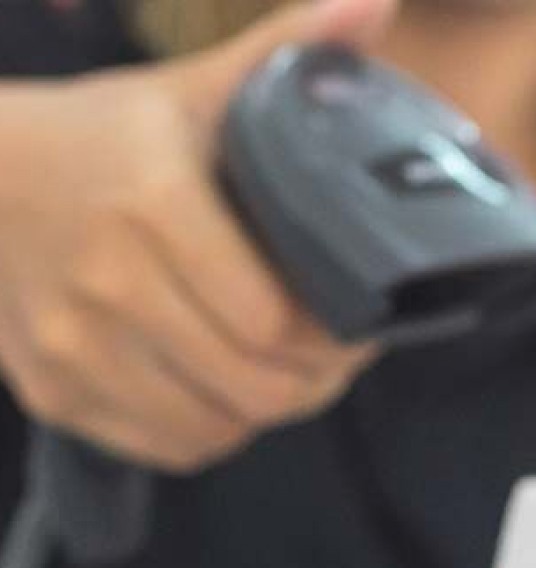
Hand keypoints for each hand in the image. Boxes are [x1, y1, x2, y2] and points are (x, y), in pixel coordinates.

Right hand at [0, 0, 398, 472]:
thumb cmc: (104, 133)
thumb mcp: (193, 88)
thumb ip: (290, 48)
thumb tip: (375, 2)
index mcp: (154, 208)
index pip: (275, 322)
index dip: (337, 337)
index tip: (364, 320)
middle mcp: (107, 285)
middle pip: (254, 385)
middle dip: (316, 381)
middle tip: (338, 356)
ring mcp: (71, 345)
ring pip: (213, 426)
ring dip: (266, 411)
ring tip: (290, 375)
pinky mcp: (51, 390)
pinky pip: (163, 446)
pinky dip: (209, 432)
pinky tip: (225, 392)